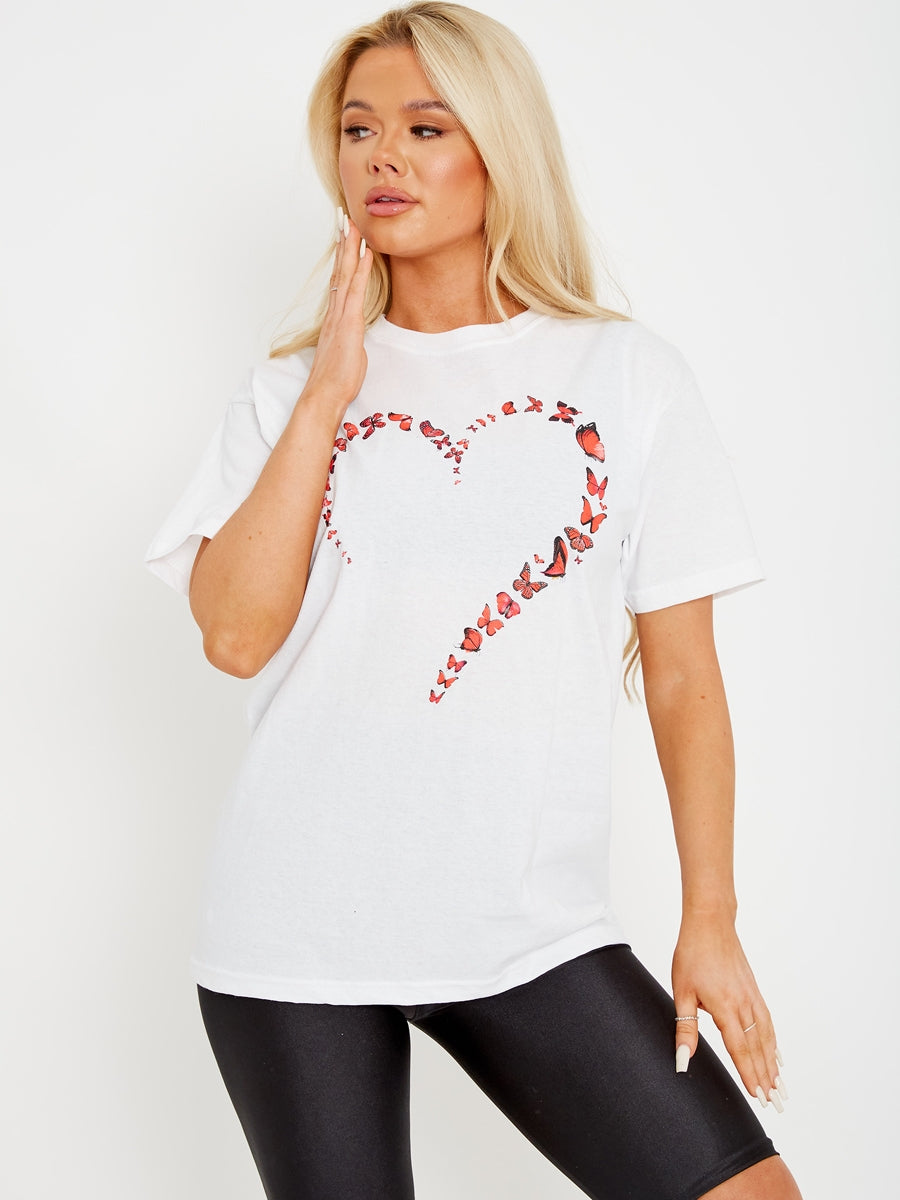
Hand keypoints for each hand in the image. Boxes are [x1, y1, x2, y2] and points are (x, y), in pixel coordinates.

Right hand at [302, 207, 372, 414]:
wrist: (325, 394)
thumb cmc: (336, 379)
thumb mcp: (349, 354)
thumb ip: (353, 339)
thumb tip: (356, 337)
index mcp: (335, 318)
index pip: (340, 280)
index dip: (343, 258)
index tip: (345, 236)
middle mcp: (335, 312)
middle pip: (340, 270)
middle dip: (343, 242)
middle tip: (345, 216)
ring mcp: (340, 316)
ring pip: (346, 274)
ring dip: (350, 247)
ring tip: (353, 223)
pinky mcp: (348, 324)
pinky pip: (355, 290)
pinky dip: (361, 268)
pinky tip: (366, 252)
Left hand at [672, 915, 787, 1111]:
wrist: (710, 923)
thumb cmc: (692, 954)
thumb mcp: (681, 992)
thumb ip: (685, 1029)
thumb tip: (682, 1060)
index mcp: (724, 1006)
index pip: (739, 1048)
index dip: (749, 1074)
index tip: (758, 1096)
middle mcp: (743, 1003)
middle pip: (757, 1048)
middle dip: (766, 1077)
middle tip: (777, 1103)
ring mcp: (752, 996)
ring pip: (766, 1036)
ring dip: (773, 1063)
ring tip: (780, 1086)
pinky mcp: (754, 989)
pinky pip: (767, 1021)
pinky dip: (774, 1041)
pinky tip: (777, 1053)